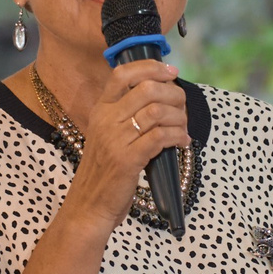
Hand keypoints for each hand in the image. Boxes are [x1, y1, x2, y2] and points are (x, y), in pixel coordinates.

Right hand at [55, 58, 189, 227]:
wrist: (89, 206)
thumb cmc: (104, 172)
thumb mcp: (107, 136)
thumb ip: (126, 115)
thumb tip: (162, 96)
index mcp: (100, 110)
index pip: (122, 74)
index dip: (151, 67)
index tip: (171, 72)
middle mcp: (106, 120)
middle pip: (147, 89)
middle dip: (174, 94)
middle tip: (182, 106)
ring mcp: (116, 140)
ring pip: (157, 111)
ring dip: (179, 117)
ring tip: (183, 127)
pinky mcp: (127, 160)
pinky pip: (160, 137)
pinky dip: (177, 136)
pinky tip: (182, 141)